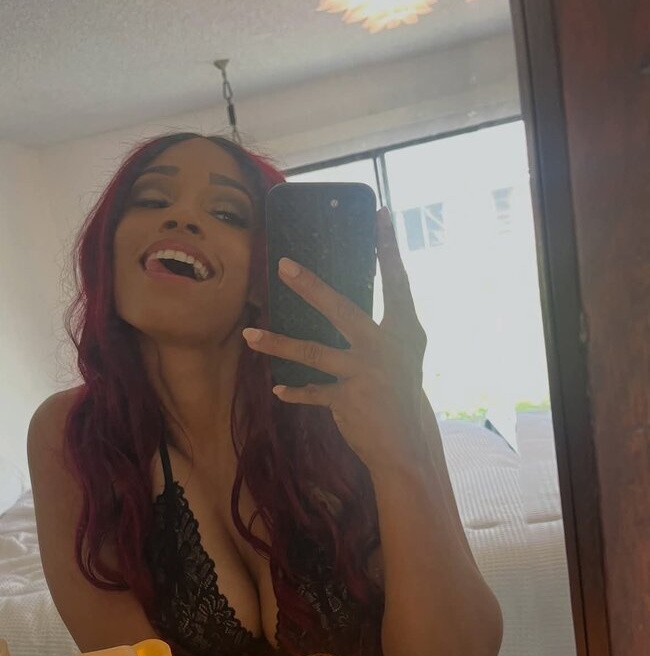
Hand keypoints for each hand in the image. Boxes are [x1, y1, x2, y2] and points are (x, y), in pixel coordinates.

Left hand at [242, 207, 427, 469]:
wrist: (407, 440)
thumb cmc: (400, 389)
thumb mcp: (402, 353)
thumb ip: (380, 326)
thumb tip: (340, 301)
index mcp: (404, 329)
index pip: (397, 281)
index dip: (389, 248)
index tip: (380, 214)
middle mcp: (384, 346)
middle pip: (341, 309)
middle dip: (311, 287)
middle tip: (283, 266)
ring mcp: (365, 372)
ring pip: (312, 352)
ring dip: (277, 344)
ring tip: (248, 336)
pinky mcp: (348, 399)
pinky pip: (313, 391)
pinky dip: (295, 391)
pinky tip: (278, 388)